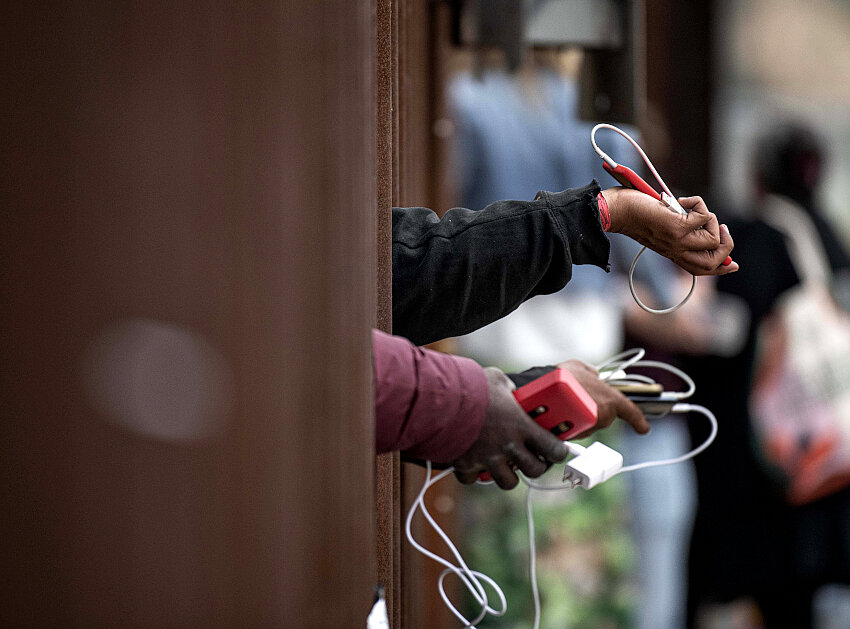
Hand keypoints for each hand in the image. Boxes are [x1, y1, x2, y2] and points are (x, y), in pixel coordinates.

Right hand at [452, 367, 568, 489]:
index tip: (558, 451)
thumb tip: (512, 391)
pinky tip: (472, 462)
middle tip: (532, 458)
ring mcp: (487, 458)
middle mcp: (508, 446)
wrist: (440, 401)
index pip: (554, 449)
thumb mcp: (497, 379)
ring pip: (508, 482)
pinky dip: (473, 474)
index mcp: (521, 426)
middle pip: (534, 470)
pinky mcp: (466, 464)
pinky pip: (473, 479)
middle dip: (536, 466)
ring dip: (508, 475)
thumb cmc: (472, 387)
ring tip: (503, 464)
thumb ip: (510, 389)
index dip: (559, 452)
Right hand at [556, 359, 649, 437]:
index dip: (639, 421)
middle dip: (593, 411)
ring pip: (586, 425)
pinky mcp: (574, 436)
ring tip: (563, 404)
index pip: (631, 412)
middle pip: (602, 418)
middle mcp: (604, 417)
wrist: (544, 391)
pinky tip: (556, 413)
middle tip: (578, 400)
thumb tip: (593, 375)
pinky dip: (568, 424)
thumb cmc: (563, 376)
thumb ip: (591, 373)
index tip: (644, 428)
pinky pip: (573, 431)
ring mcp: (589, 428)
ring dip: (579, 418)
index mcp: (611, 399)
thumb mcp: (579, 367)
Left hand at [603, 187, 738, 275]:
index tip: (733, 264)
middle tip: (721, 227)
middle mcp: (677, 251)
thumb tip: (704, 225)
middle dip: (726, 245)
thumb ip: (680, 233)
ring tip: (693, 208)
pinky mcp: (677, 227)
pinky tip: (681, 201)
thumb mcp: (661, 230)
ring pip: (714, 239)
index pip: (702, 270)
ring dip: (712, 219)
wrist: (616, 212)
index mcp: (673, 254)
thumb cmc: (636, 215)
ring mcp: (678, 241)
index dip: (721, 269)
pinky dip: (698, 203)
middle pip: (714, 262)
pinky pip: (704, 217)